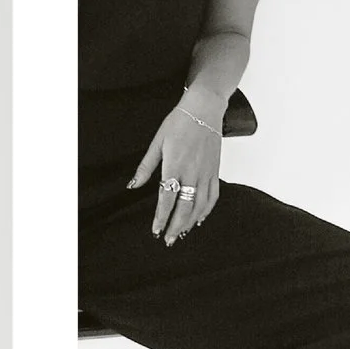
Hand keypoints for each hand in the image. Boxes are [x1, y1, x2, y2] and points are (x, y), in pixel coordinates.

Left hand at [130, 102, 222, 244]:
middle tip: (168, 240)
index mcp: (176, 164)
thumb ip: (146, 167)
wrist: (205, 108)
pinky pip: (213, 196)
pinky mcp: (215, 171)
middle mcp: (192, 171)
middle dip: (176, 226)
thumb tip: (134, 185)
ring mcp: (206, 172)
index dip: (161, 217)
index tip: (156, 230)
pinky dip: (206, 210)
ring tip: (181, 233)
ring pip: (200, 205)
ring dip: (190, 222)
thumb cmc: (180, 122)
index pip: (167, 198)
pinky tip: (199, 219)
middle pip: (185, 207)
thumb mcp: (158, 142)